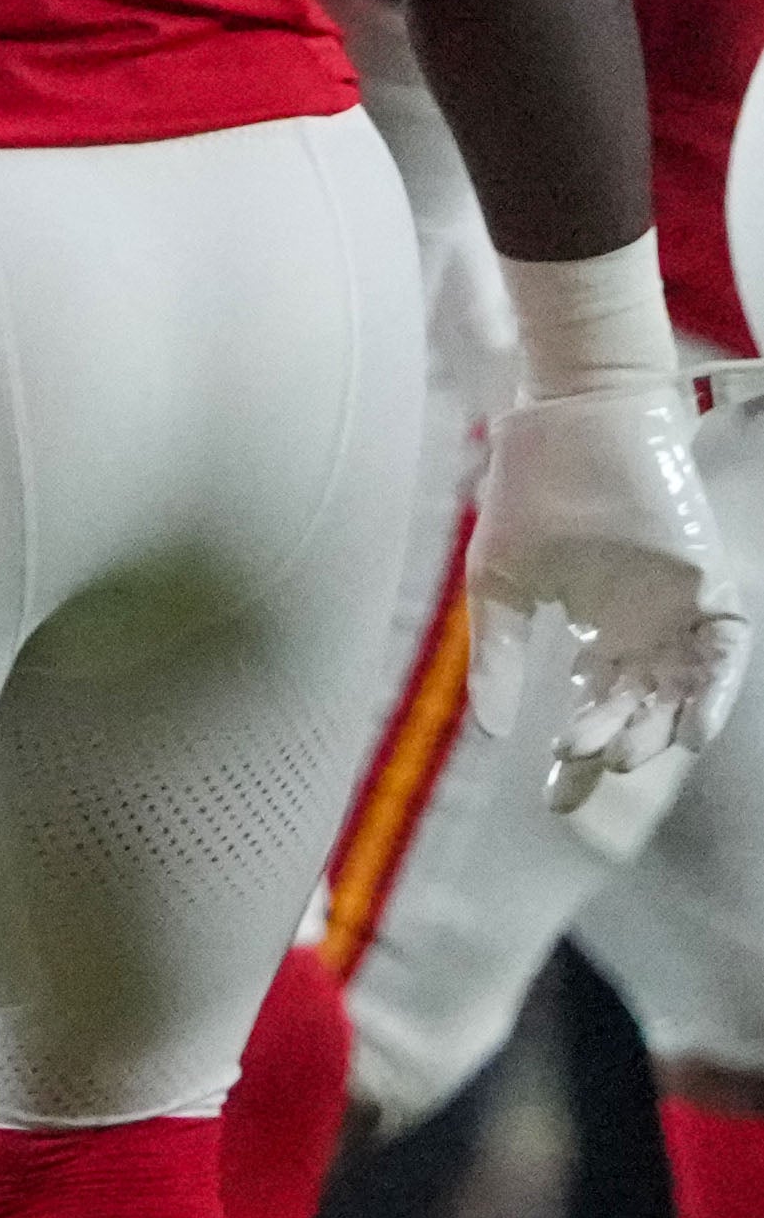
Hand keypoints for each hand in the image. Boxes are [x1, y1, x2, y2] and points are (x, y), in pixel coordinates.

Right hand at [471, 384, 748, 810]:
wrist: (571, 416)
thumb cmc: (530, 488)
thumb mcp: (500, 584)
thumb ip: (500, 656)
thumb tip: (493, 731)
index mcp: (598, 627)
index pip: (595, 707)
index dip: (576, 756)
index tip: (552, 800)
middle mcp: (645, 627)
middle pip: (639, 710)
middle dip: (610, 749)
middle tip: (581, 771)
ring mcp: (680, 606)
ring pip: (682, 689)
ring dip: (657, 728)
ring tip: (625, 757)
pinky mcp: (709, 582)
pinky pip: (725, 651)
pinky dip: (713, 692)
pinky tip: (691, 731)